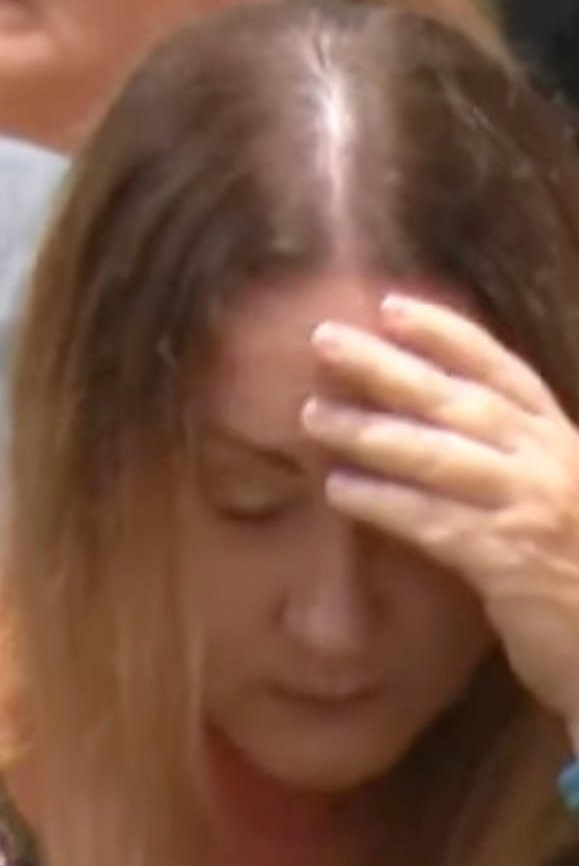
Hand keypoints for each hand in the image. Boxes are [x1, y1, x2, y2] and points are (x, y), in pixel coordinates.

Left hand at [302, 294, 578, 735]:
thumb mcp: (553, 498)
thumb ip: (505, 457)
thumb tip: (421, 420)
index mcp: (560, 442)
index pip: (503, 372)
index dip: (448, 335)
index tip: (391, 305)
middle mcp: (550, 464)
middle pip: (458, 401)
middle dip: (388, 367)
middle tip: (324, 339)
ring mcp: (533, 510)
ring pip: (439, 456)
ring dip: (370, 432)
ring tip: (313, 415)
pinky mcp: (512, 562)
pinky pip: (434, 521)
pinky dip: (384, 501)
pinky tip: (339, 490)